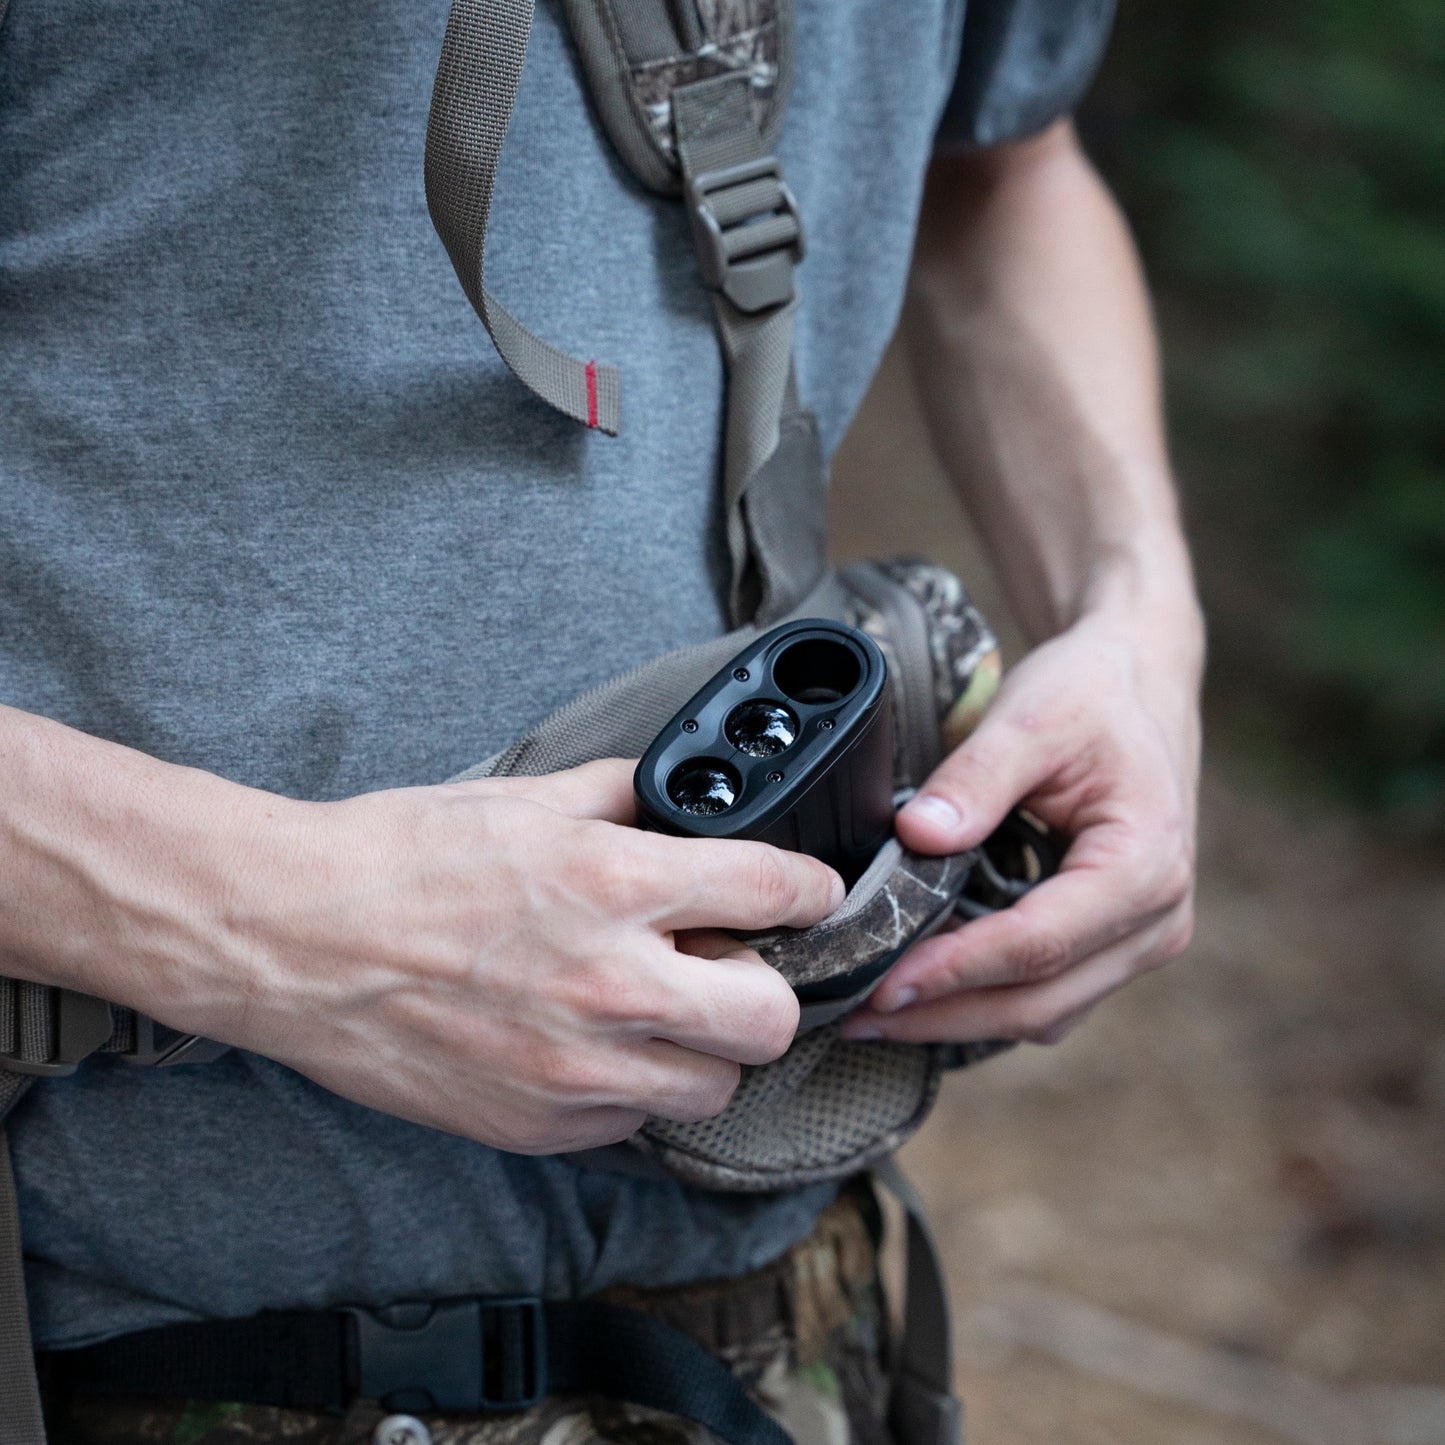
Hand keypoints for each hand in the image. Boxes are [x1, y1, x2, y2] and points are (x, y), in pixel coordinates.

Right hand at [130, 760, 843, 1152]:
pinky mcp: (538, 1126)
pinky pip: (633, 1125)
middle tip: (724, 963)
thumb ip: (621, 797)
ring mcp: (577, 1071)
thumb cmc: (398, 858)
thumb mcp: (524, 796)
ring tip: (649, 1010)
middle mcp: (612, 985)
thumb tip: (678, 804)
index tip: (805, 894)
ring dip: (700, 1047)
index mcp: (615, 883)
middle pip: (772, 1017)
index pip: (777, 891)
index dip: (810, 890)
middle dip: (763, 985)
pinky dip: (628, 1089)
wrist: (293, 937)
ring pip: (714, 1086)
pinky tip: (583, 1046)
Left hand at [842, 604, 1201, 1046]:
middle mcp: (1156, 920)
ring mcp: (1139, 940)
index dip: (954, 970)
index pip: (1037, 943)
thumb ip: (975, 779)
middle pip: (1039, 1002)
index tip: (883, 984)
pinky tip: (921, 986)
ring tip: (874, 1011)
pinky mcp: (1113, 943)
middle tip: (857, 1017)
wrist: (1138, 680)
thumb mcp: (1031, 718)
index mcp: (1146, 866)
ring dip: (958, 1018)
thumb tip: (917, 837)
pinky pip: (1048, 995)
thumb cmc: (1093, 695)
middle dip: (943, 1015)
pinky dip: (984, 999)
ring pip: (1042, 1012)